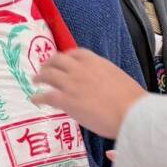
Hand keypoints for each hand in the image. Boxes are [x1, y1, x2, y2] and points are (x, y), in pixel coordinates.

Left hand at [33, 49, 147, 138]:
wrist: (131, 113)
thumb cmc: (132, 100)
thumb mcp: (119, 78)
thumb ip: (106, 77)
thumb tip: (104, 85)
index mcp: (96, 62)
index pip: (76, 53)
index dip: (66, 56)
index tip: (63, 60)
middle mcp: (81, 69)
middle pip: (58, 60)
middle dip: (49, 63)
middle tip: (45, 69)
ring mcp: (72, 84)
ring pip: (49, 75)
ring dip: (40, 76)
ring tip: (36, 80)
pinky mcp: (67, 101)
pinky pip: (47, 96)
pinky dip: (38, 97)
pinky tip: (35, 99)